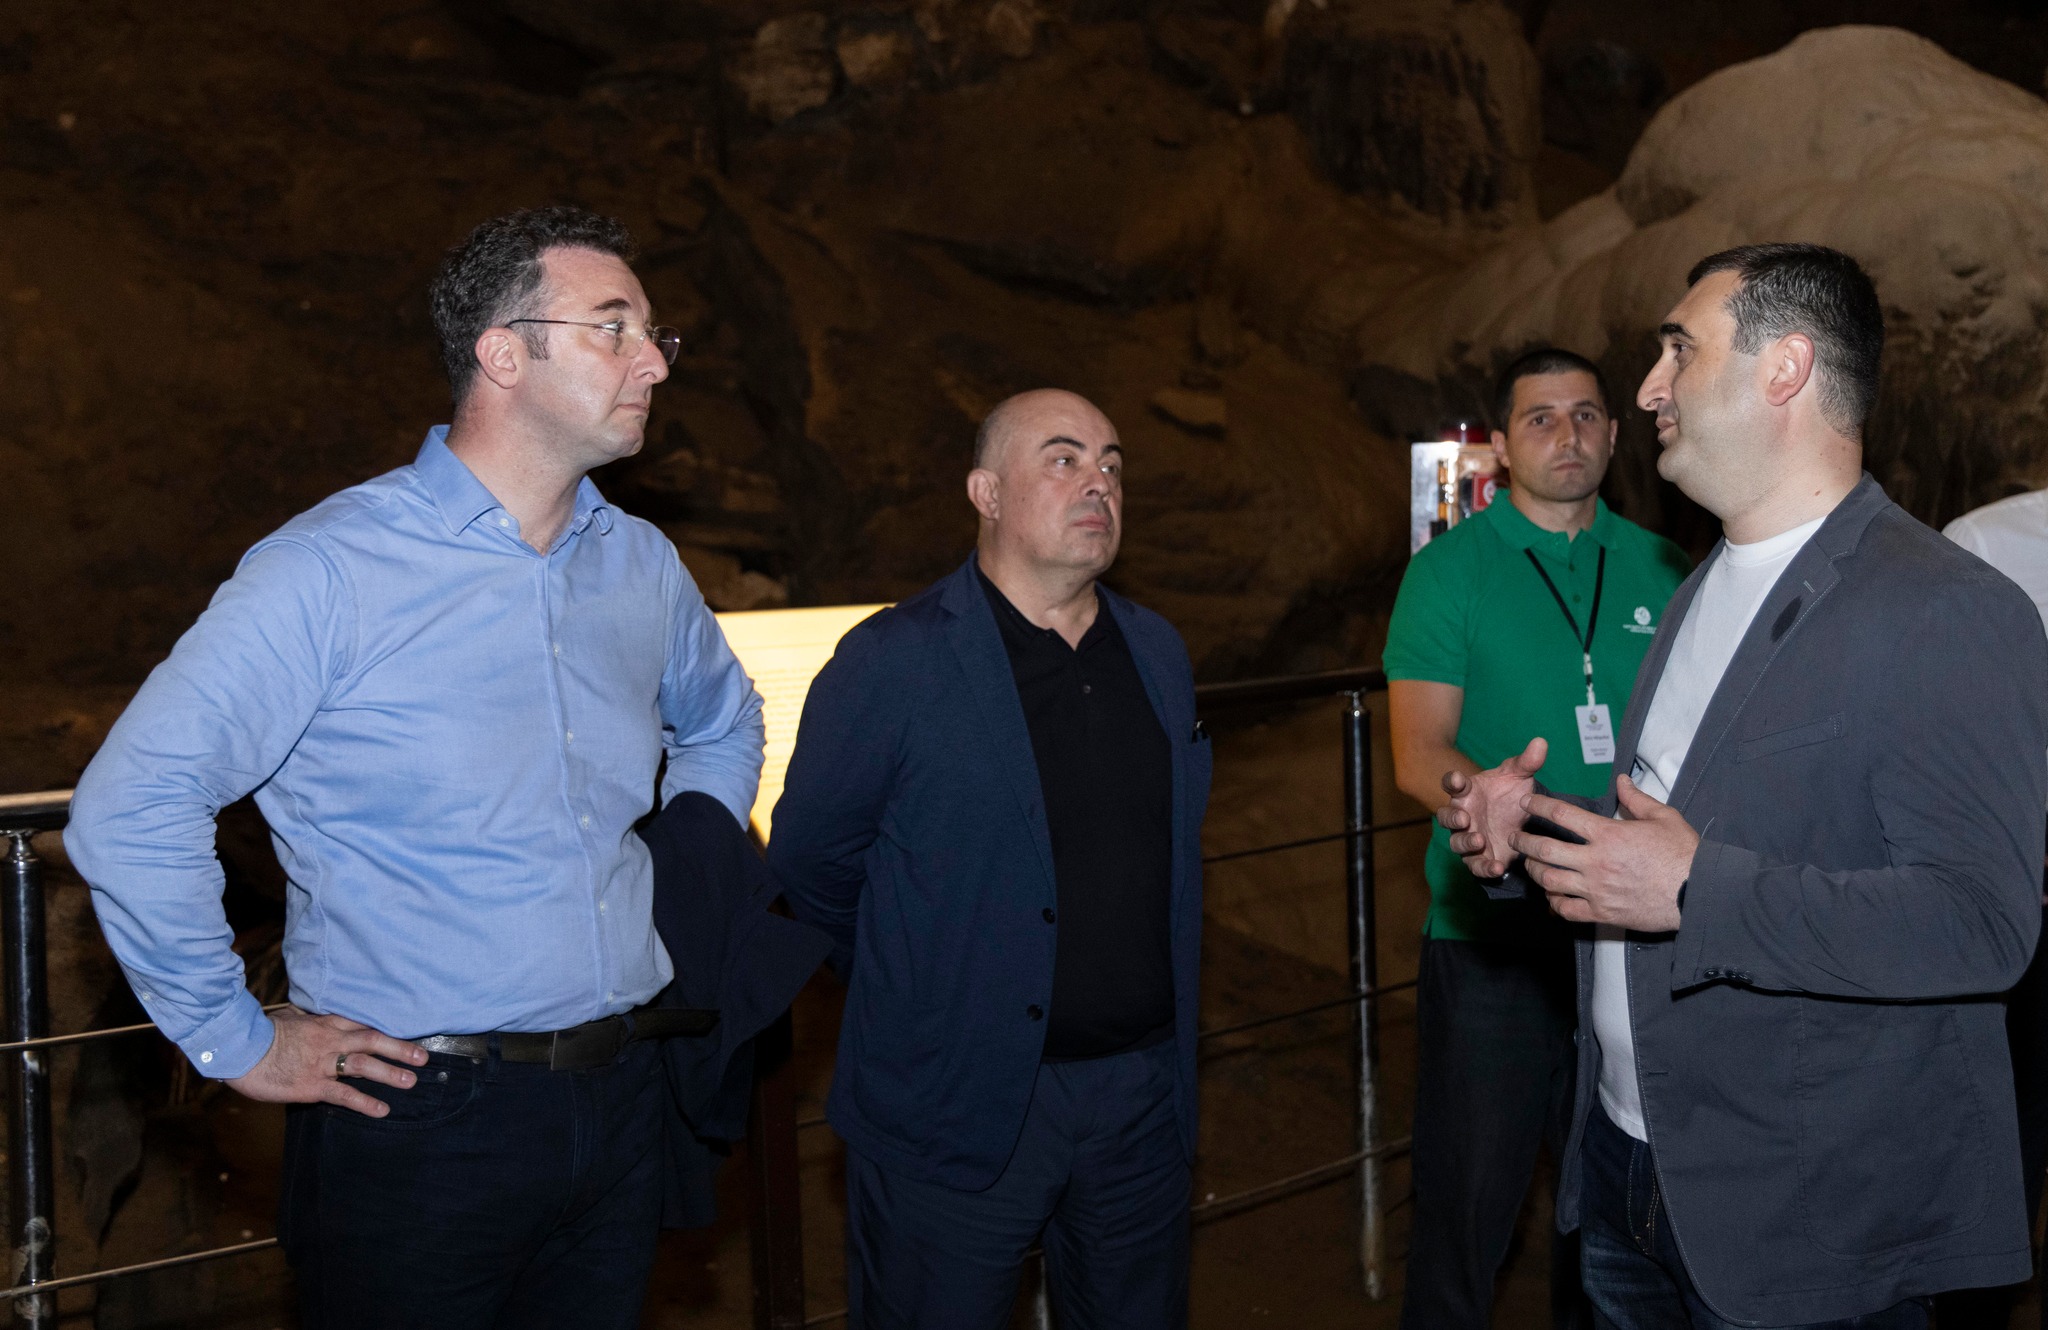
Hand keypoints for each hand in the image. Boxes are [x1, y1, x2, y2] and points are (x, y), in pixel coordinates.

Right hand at [227, 1006, 428, 1117]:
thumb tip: (309, 1016)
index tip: (407, 1035)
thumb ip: (305, 1019)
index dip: (386, 1031)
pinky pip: (344, 1094)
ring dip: (390, 1073)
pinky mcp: (311, 1085)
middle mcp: (329, 1040)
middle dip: (400, 1049)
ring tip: (411, 1081)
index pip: (362, 1024)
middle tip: (423, 1057)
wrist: (239, 1049)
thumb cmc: (260, 1034)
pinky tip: (382, 1109)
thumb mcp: (288, 1018)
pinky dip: (365, 1102)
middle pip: (372, 1040)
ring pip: (364, 1065)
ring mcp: (322, 1063)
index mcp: (324, 1023)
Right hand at [1437, 738, 1547, 877]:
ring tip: (1479, 841)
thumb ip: (1527, 762)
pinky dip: (1484, 868)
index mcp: (1467, 792)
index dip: (1452, 781)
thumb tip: (1541, 741)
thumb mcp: (1519, 777)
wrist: (1518, 822)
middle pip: (1447, 817)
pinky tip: (1497, 868)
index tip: (1458, 779)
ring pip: (1457, 843)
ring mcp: (1469, 838)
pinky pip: (1476, 866)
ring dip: (1465, 843)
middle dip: (1452, 817)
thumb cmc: (1509, 795)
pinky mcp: (1480, 858)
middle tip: (1464, 817)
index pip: (1452, 784)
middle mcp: (1463, 815)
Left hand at [1508, 775, 1699, 931]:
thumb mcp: (1664, 817)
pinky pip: (1566, 910)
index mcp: (1609, 834)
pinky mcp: (1602, 913)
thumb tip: (1621, 780)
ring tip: (1529, 865)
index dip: (1538, 806)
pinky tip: (1552, 896)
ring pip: (1550, 880)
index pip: (1562, 815)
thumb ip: (1636, 799)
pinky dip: (1554, 903)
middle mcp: (1596, 861)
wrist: (1699, 892)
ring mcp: (1597, 889)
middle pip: (1545, 849)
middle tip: (1515, 837)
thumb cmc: (1684, 853)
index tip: (1526, 803)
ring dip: (1534, 872)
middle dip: (1523, 841)